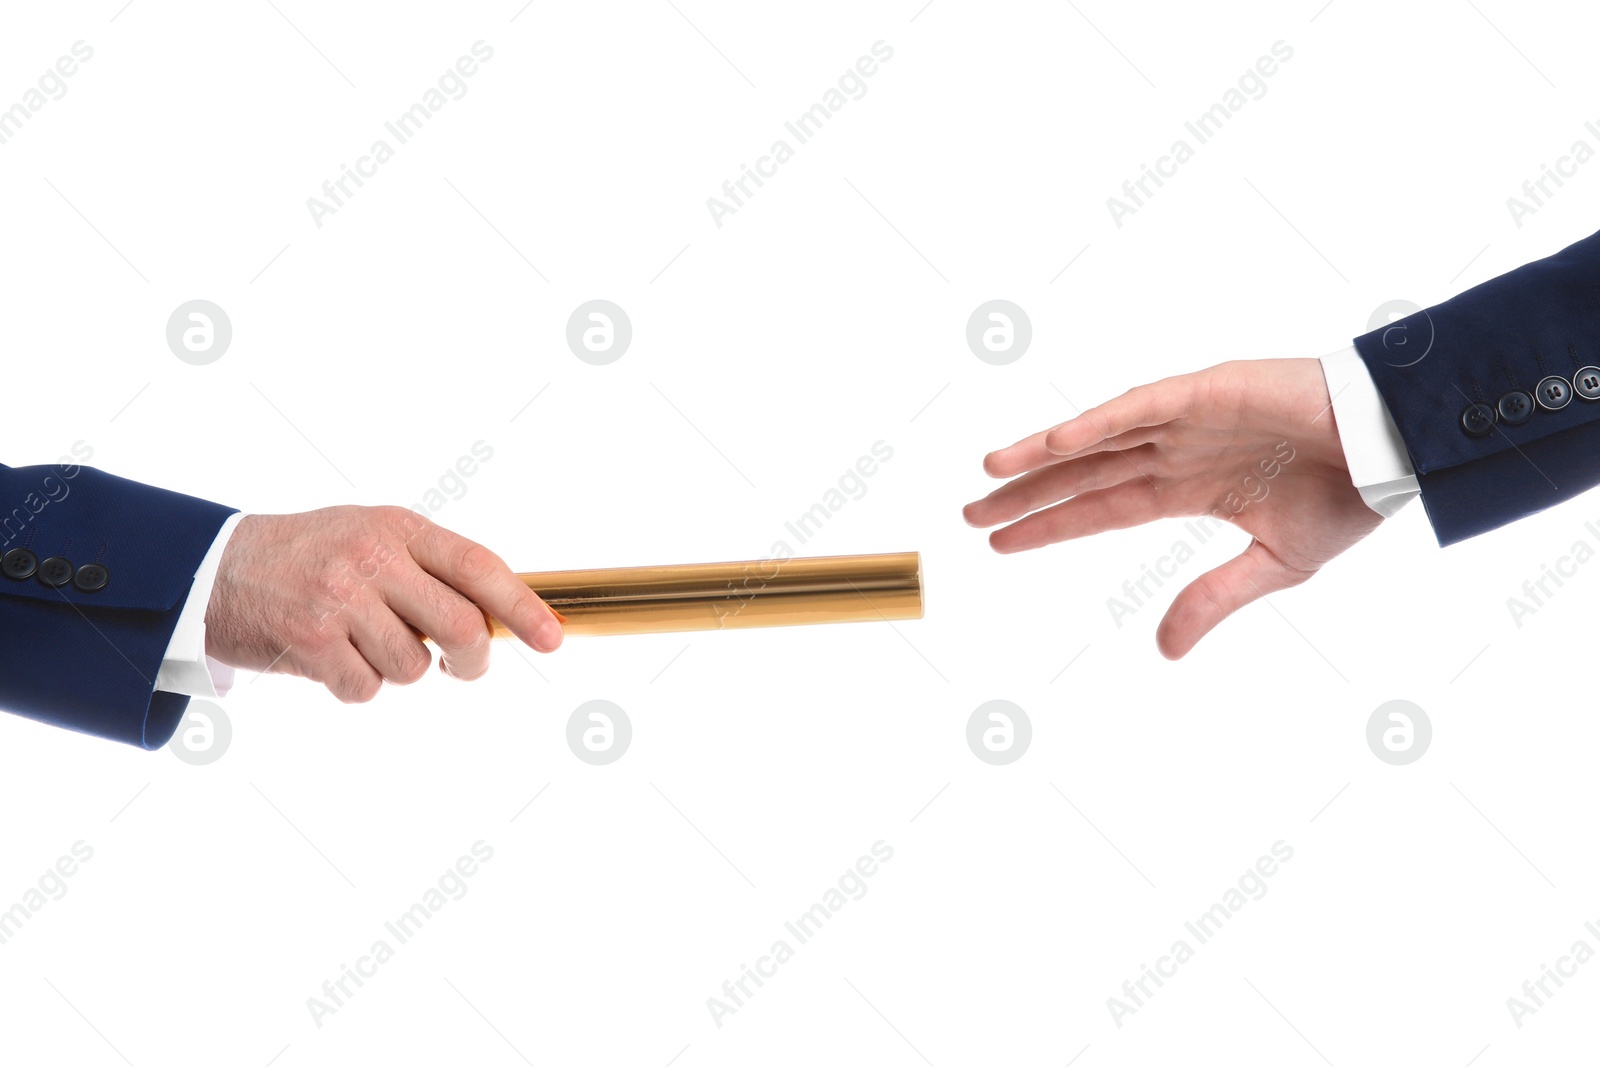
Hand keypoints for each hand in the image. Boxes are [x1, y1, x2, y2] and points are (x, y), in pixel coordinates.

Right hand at [204, 506, 562, 700]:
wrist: (213, 567)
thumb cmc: (310, 556)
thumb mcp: (371, 535)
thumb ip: (430, 567)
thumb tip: (504, 617)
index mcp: (398, 527)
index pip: (480, 567)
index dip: (523, 607)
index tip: (553, 639)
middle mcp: (372, 558)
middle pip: (460, 627)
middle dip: (472, 660)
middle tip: (461, 668)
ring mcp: (339, 599)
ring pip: (412, 666)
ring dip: (399, 670)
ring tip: (363, 645)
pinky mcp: (308, 640)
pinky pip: (365, 688)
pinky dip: (357, 686)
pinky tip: (330, 658)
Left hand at [963, 358, 1382, 658]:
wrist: (1398, 450)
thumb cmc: (1349, 497)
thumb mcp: (1274, 564)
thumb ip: (1211, 600)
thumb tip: (1162, 651)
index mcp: (1187, 489)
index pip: (1099, 509)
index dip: (1048, 525)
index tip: (999, 543)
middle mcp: (1175, 450)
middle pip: (1082, 474)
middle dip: (1026, 493)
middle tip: (970, 513)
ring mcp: (1185, 418)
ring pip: (1096, 437)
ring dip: (1042, 453)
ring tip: (990, 471)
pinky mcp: (1206, 390)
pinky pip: (1139, 406)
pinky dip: (1095, 422)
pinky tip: (1053, 442)